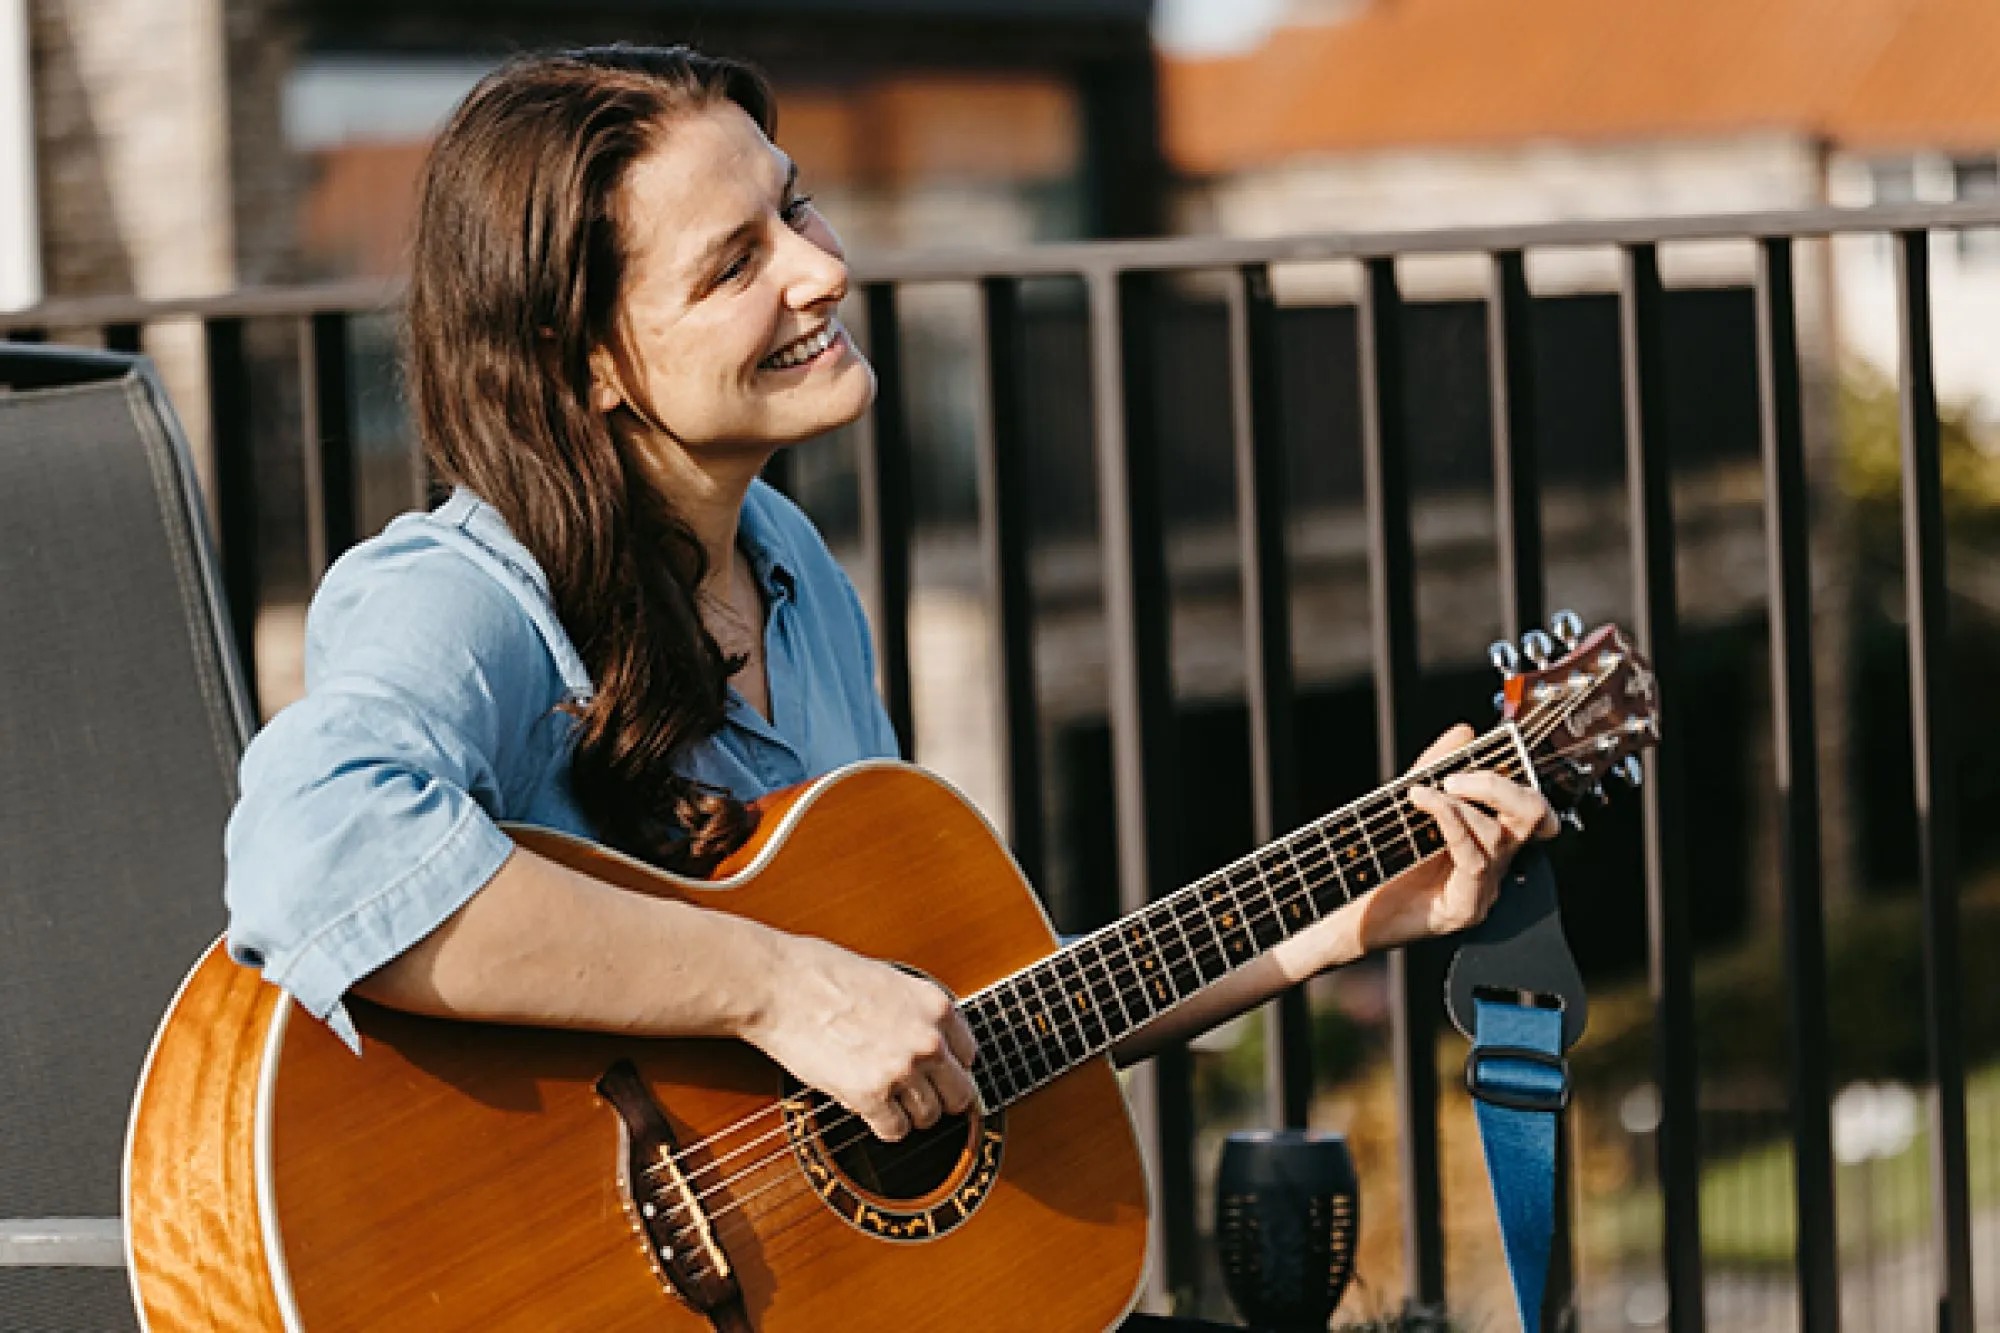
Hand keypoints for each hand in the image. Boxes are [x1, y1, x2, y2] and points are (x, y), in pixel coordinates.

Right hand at [742, 934, 977, 1142]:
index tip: (930, 1071)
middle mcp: (929, 1040)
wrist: (780, 985)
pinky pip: (895, 1131)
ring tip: (882, 1096)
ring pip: (928, 1117)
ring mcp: (902, 1069)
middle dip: (937, 1096)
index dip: (946, 1066)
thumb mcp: (889, 981)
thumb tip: (930, 1046)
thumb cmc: (823, 975)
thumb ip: (915, 1014)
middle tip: (911, 1093)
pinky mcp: (871, 1095)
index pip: (969, 1055)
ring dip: (907, 1112)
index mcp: (937, 1006)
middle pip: (960, 1094)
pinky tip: (866, 1107)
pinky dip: (882, 1126)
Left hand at [1358, 723, 1557, 952]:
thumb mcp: (1408, 800)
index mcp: (1489, 836)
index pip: (1529, 804)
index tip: (1482, 752)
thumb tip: (1464, 732)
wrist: (1347, 910)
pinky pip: (1474, 861)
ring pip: (1498, 836)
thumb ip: (1436, 765)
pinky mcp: (1466, 909)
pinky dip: (1451, 824)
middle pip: (1534, 816)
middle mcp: (1494, 862)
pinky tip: (1427, 807)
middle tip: (1457, 777)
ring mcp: (1484, 888)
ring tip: (1424, 794)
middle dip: (1500, 785)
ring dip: (1460, 805)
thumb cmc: (1379, 860)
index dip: (1513, 775)